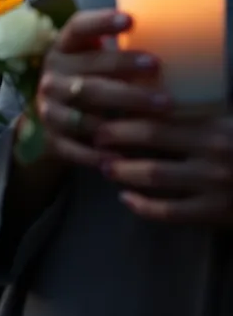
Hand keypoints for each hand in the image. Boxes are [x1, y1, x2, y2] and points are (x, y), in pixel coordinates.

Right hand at [36, 10, 163, 169]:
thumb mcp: (93, 62)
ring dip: (121, 112)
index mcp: (62, 51)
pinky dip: (97, 154)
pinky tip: (123, 156)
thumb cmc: (89, 82)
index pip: (76, 30)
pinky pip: (74, 148)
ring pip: (84, 112)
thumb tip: (173, 40)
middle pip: (87, 72)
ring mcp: (49, 110)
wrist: (52, 122)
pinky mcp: (50, 139)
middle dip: (122, 68)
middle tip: (157, 66)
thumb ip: (118, 53)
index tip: (130, 20)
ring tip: (159, 111)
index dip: (100, 24)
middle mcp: (52, 78)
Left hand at [97, 114, 231, 226]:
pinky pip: (169, 210)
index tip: (107, 110)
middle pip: (153, 136)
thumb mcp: (229, 128)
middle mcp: (213, 150)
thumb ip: (199, 119)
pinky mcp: (215, 211)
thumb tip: (157, 104)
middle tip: (95, 137)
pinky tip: (125, 199)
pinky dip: (143, 205)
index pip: (165, 112)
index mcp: (216, 125)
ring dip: (125, 170)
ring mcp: (214, 182)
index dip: (132, 111)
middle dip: (118, 135)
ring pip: (155, 173)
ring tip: (105, 168)